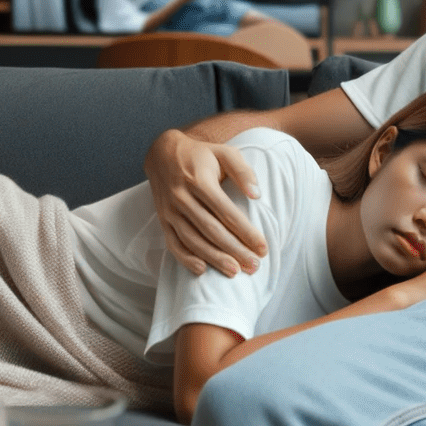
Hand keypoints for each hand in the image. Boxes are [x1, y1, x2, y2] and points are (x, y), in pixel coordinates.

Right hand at [145, 129, 267, 276]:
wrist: (162, 153)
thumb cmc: (201, 155)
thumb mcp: (225, 153)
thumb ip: (242, 172)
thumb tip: (257, 195)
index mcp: (200, 181)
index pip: (227, 212)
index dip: (246, 232)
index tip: (263, 247)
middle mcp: (182, 197)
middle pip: (212, 230)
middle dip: (234, 250)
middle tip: (254, 266)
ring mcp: (170, 210)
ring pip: (193, 240)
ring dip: (214, 258)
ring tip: (234, 272)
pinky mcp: (162, 219)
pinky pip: (173, 243)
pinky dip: (186, 258)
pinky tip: (202, 270)